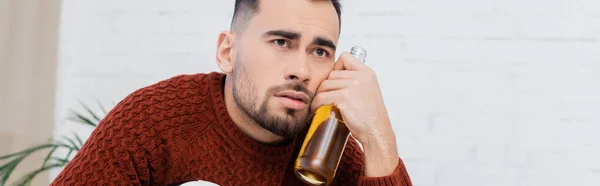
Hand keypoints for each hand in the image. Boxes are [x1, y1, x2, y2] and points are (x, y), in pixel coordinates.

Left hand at [310, 52, 398, 176]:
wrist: (376, 131)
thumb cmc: (371, 116)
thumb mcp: (369, 91)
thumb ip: (358, 81)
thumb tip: (337, 78)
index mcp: (367, 73)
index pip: (346, 57)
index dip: (336, 67)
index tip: (334, 80)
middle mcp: (360, 77)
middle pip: (332, 74)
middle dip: (326, 86)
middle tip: (324, 96)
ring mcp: (352, 86)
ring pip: (325, 85)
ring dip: (319, 95)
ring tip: (319, 103)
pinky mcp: (343, 98)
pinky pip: (322, 97)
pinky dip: (316, 104)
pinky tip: (316, 108)